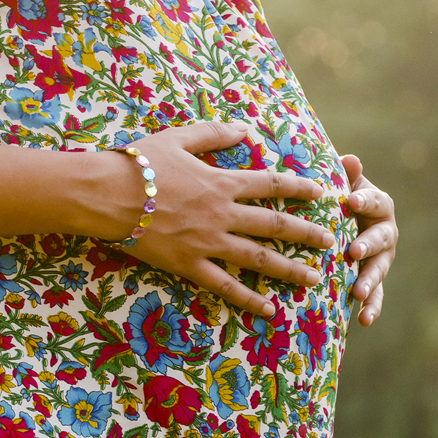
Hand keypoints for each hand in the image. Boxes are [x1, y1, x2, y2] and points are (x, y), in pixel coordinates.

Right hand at [107, 122, 334, 316]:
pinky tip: (269, 310)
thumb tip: (245, 128)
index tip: (320, 193)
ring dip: (290, 269)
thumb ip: (214, 133)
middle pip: (275, 225)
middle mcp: (223, 214)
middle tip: (330, 242)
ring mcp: (208, 243)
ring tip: (314, 279)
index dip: (299, 188)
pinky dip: (249, 298)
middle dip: (306, 234)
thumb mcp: (178, 138)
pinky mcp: (189, 265)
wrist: (107, 195)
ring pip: (258, 259)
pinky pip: (225, 286)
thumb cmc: (139, 163)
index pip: (271, 185)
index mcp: (222, 182)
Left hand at [341, 154, 397, 325]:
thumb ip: (348, 175)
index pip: (375, 201)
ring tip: (359, 293)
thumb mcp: (344, 184)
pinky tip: (364, 321)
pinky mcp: (374, 280)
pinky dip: (372, 308)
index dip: (364, 201)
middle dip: (368, 245)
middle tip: (354, 252)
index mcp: (380, 205)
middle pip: (382, 239)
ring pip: (379, 270)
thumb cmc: (340, 198)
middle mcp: (387, 232)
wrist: (342, 221)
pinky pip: (376, 296)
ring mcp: (382, 258)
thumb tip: (349, 160)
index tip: (350, 201)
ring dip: (370, 282)